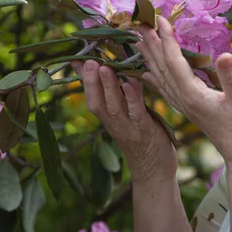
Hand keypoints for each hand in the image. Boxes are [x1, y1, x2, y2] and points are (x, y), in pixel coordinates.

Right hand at [72, 60, 176, 184]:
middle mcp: (114, 124)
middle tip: (87, 60)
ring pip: (114, 106)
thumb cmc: (143, 140)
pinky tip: (131, 82)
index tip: (76, 60)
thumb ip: (120, 98)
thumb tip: (116, 74)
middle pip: (97, 102)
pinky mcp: (144, 130)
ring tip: (104, 67)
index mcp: (109, 119)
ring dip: (108, 87)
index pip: (91, 97)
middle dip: (91, 81)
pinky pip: (136, 112)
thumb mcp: (128, 118)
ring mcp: (128, 128)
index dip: (83, 80)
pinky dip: (132, 97)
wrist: (155, 172)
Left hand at [136, 16, 231, 165]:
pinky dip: (154, 76)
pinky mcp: (189, 108)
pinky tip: (147, 73)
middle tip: (138, 22)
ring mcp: (184, 105)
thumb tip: (225, 55)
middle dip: (151, 43)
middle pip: (161, 67)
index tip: (159, 19)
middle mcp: (183, 99)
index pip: (174, 61)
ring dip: (150, 57)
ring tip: (139, 40)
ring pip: (160, 76)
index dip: (167, 39)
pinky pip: (165, 88)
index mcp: (192, 94)